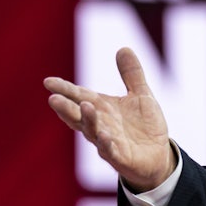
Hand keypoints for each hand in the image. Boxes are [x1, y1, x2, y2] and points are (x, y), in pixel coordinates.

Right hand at [43, 47, 174, 191]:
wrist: (158, 155)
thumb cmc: (144, 125)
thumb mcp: (141, 95)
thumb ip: (132, 74)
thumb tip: (123, 48)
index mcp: (102, 109)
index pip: (80, 97)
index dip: (65, 90)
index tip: (48, 82)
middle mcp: (100, 125)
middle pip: (79, 116)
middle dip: (66, 108)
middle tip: (53, 98)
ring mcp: (107, 142)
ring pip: (92, 132)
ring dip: (87, 120)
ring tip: (85, 106)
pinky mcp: (120, 157)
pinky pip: (110, 151)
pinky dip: (106, 143)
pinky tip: (104, 135)